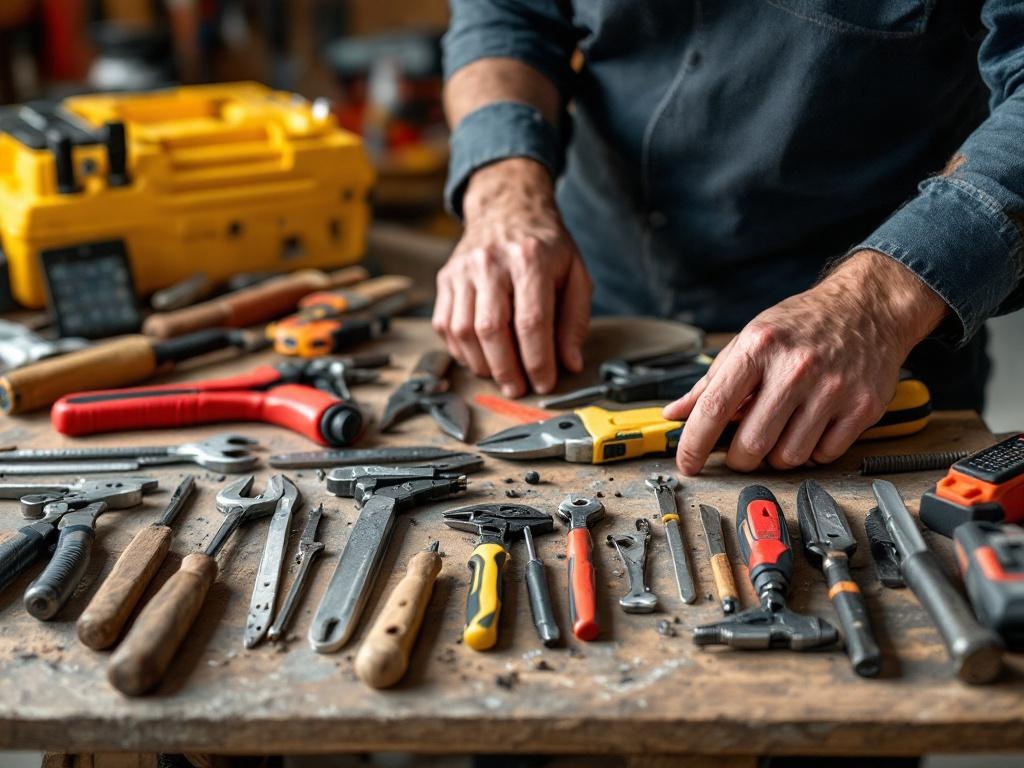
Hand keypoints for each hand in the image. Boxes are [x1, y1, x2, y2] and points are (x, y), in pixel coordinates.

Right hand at [433, 158, 591, 396]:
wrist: (507, 207)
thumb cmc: (544, 245)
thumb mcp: (575, 273)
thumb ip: (575, 319)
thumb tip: (570, 362)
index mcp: (530, 259)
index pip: (531, 322)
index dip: (537, 361)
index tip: (545, 383)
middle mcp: (491, 262)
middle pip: (491, 330)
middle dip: (506, 369)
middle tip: (519, 388)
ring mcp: (463, 270)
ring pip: (463, 331)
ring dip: (482, 364)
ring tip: (500, 375)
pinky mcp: (446, 278)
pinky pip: (444, 325)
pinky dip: (460, 351)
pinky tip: (479, 357)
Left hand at [664, 250, 948, 473]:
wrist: (868, 306)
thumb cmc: (804, 323)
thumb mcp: (750, 339)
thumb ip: (711, 381)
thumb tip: (675, 413)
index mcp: (759, 348)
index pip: (714, 408)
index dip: (694, 443)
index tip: (687, 463)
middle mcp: (796, 367)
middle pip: (752, 444)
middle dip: (739, 458)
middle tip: (741, 450)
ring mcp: (832, 388)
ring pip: (789, 456)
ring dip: (777, 456)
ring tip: (781, 431)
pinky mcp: (862, 406)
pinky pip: (825, 454)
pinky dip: (812, 452)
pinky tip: (811, 428)